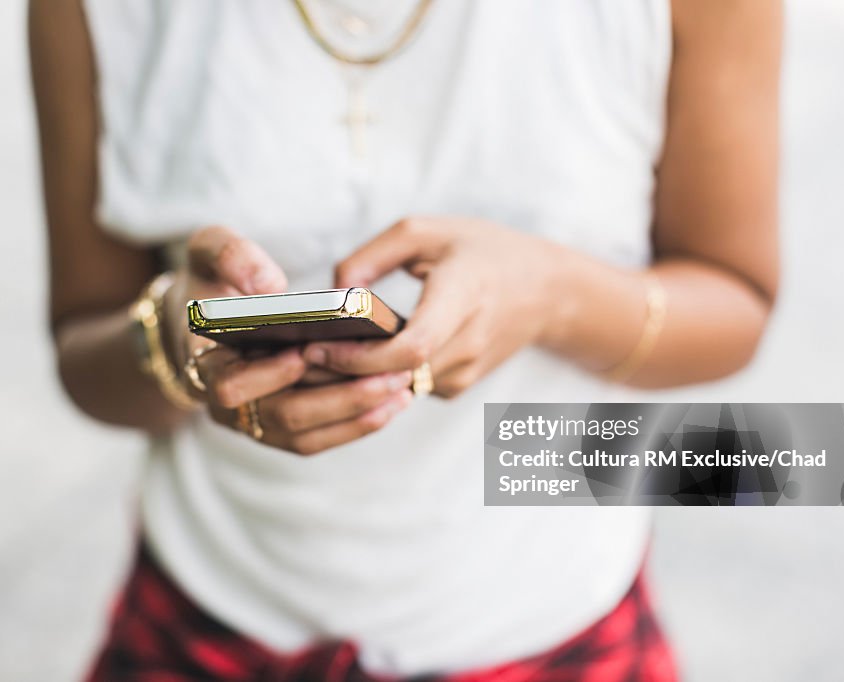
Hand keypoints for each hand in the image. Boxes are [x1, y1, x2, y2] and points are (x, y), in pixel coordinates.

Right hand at [167, 226, 413, 454]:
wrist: (208, 320)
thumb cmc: (212, 282)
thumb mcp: (207, 251)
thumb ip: (229, 254)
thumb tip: (270, 285)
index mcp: (203, 363)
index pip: (230, 386)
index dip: (268, 375)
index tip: (304, 353)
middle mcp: (226, 405)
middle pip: (283, 417)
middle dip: (337, 399)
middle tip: (386, 375)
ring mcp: (255, 422)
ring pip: (306, 435)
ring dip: (356, 415)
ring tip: (401, 386)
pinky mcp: (282, 429)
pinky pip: (320, 438)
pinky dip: (357, 424)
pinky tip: (393, 401)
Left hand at [303, 217, 560, 397]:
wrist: (547, 290)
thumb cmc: (482, 250)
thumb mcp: (427, 231)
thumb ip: (373, 255)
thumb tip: (332, 291)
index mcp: (462, 297)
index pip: (410, 348)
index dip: (360, 358)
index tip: (318, 346)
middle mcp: (466, 343)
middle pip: (393, 377)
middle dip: (340, 372)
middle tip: (296, 355)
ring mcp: (464, 371)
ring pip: (396, 388)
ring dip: (354, 379)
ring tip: (313, 355)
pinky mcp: (457, 386)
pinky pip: (407, 387)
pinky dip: (378, 378)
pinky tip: (353, 357)